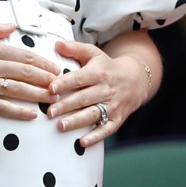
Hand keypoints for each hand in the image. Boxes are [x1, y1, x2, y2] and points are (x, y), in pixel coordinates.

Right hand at [0, 20, 60, 119]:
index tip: (56, 69)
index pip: (24, 56)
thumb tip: (11, 26)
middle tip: (62, 87)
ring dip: (38, 95)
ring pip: (17, 90)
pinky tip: (30, 114)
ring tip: (54, 100)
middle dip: (47, 81)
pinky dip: (17, 112)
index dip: (43, 64)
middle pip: (25, 74)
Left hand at [46, 31, 160, 144]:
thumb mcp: (93, 53)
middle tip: (50, 112)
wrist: (135, 79)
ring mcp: (113, 105)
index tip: (51, 88)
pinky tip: (82, 143)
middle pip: (84, 98)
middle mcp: (106, 89)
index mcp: (98, 72)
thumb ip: (74, 49)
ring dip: (77, 121)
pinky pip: (107, 129)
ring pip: (93, 114)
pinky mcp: (118, 118)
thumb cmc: (106, 66)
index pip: (79, 78)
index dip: (65, 83)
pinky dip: (96, 137)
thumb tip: (56, 44)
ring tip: (61, 126)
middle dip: (66, 106)